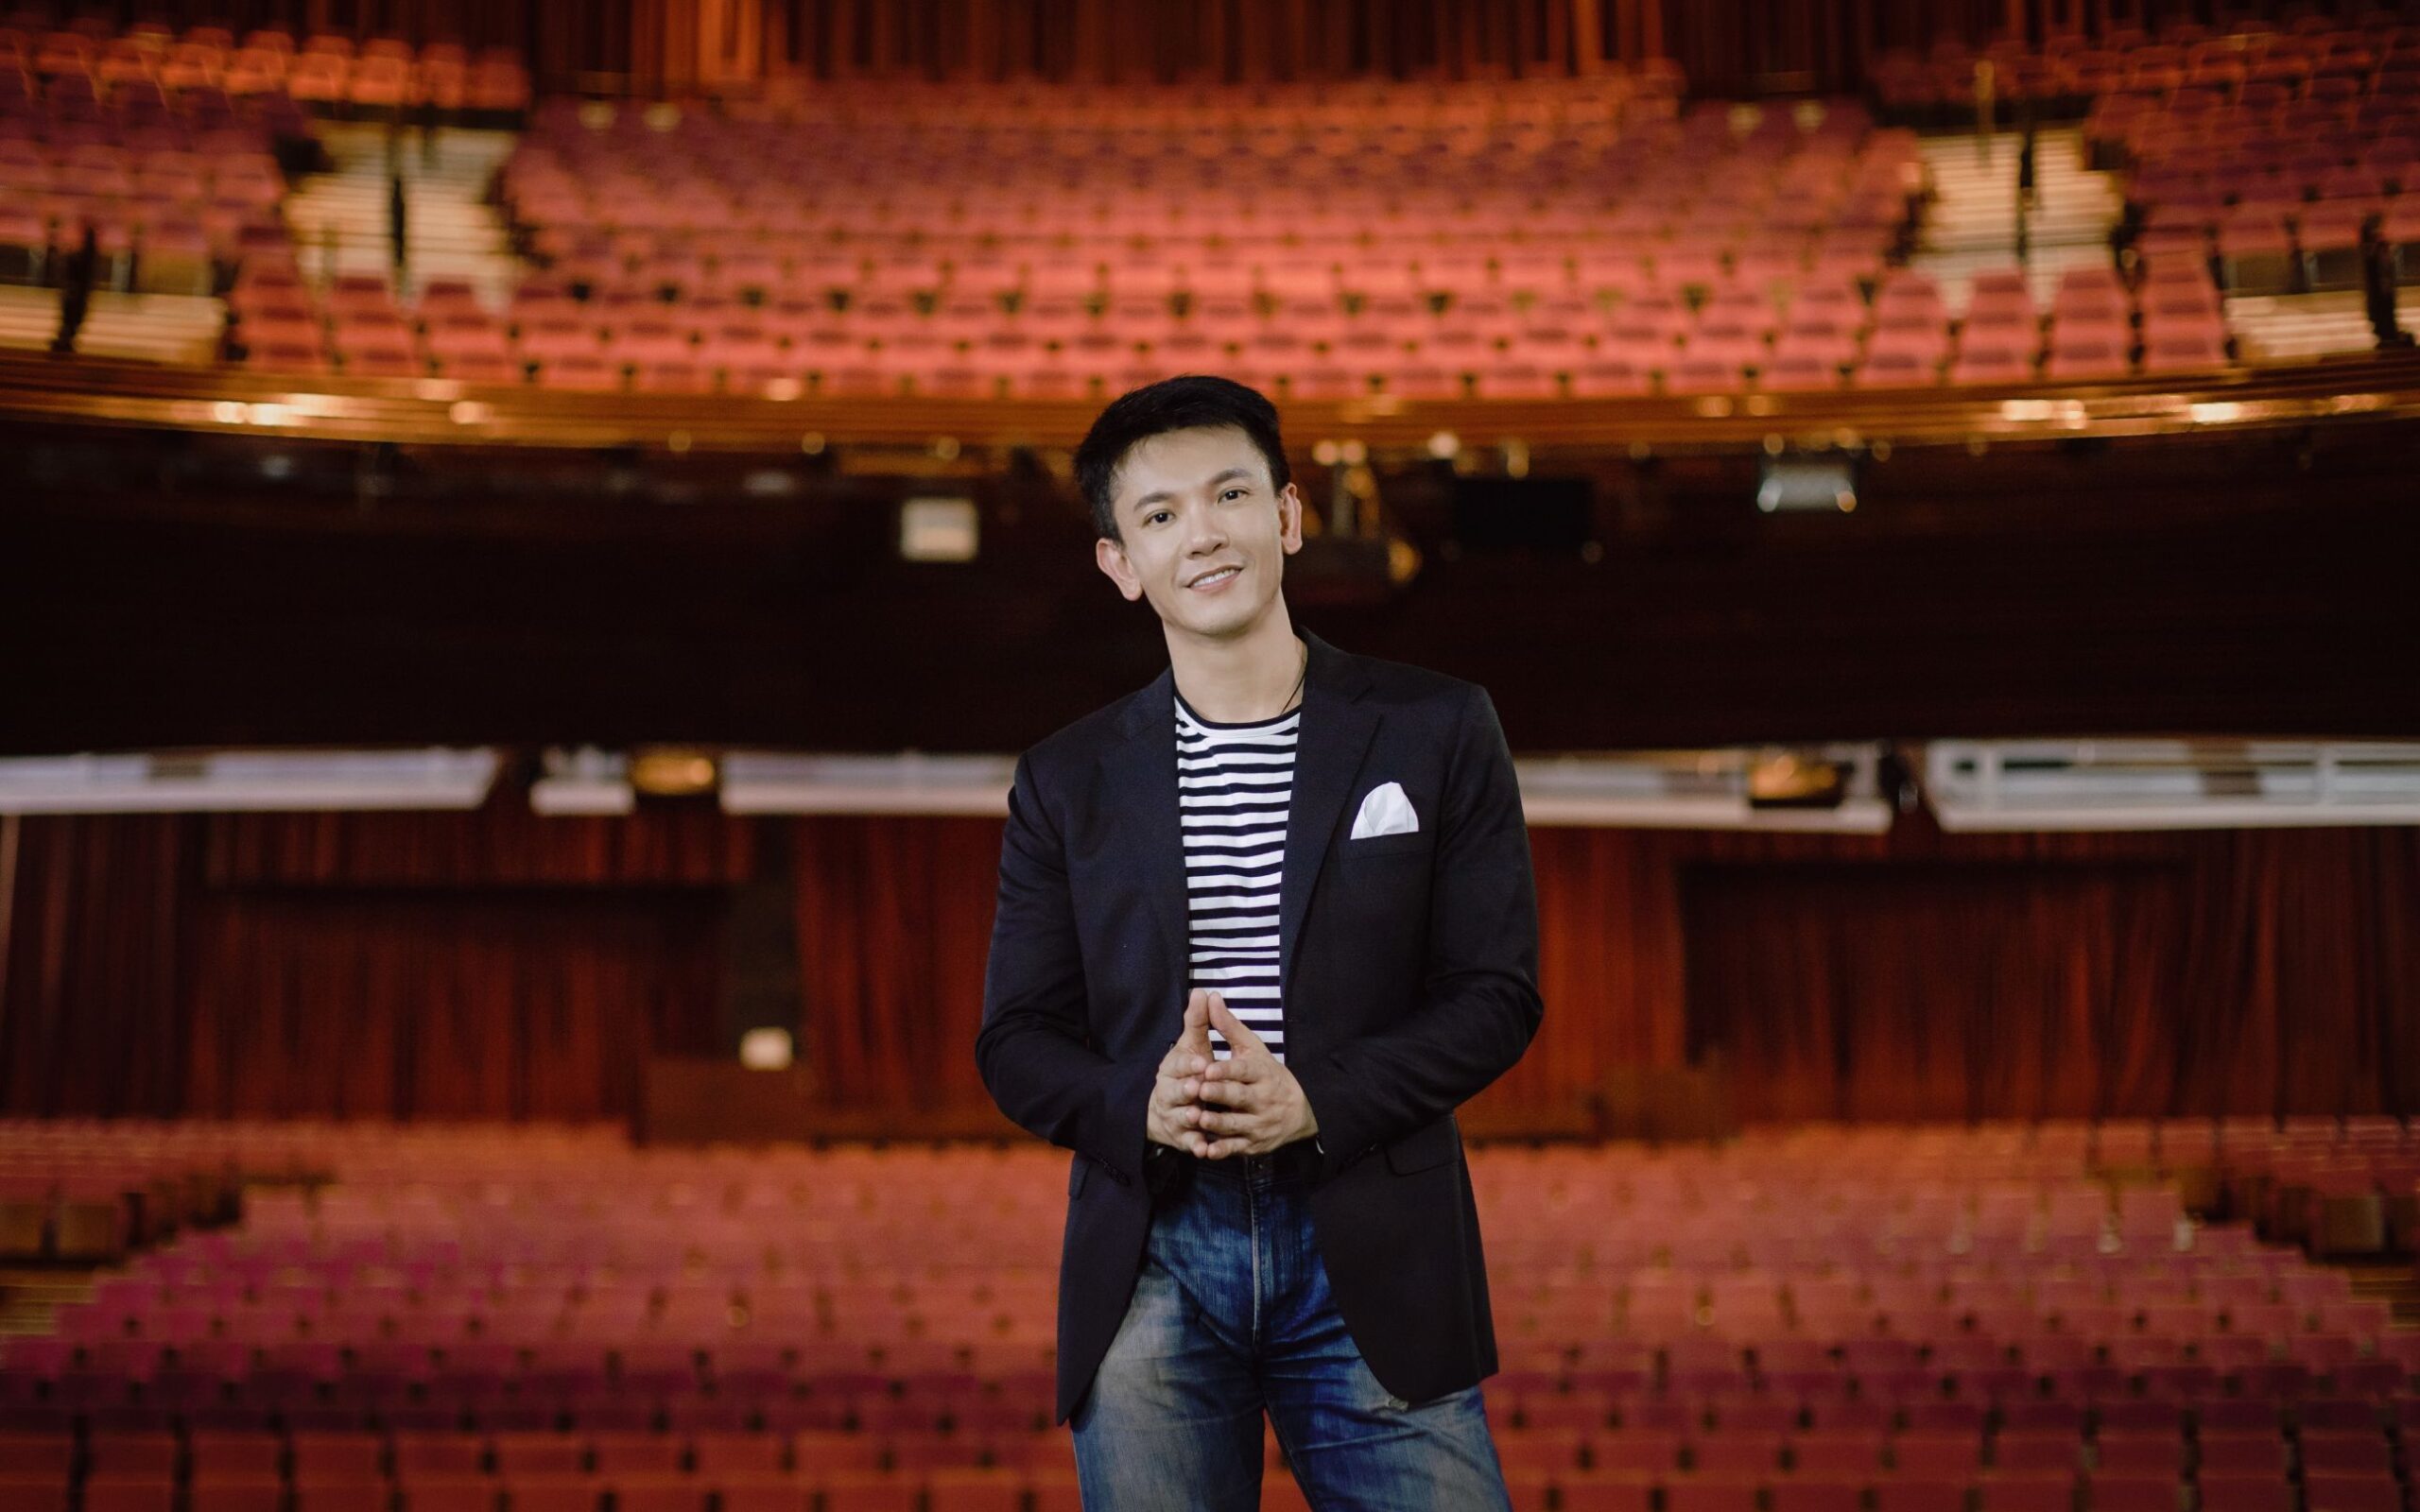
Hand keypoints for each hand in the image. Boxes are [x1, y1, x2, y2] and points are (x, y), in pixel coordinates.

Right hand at [1145, 988, 1218, 1155]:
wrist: (1165, 1110)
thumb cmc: (1186, 1072)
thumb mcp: (1192, 1046)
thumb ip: (1198, 1022)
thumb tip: (1203, 991)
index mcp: (1172, 1069)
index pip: (1178, 1064)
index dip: (1189, 1063)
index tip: (1202, 1061)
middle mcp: (1169, 1092)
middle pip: (1175, 1091)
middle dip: (1185, 1090)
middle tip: (1198, 1088)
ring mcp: (1174, 1116)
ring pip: (1179, 1117)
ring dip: (1189, 1117)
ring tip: (1199, 1117)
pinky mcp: (1181, 1138)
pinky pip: (1187, 1143)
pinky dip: (1195, 1146)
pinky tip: (1205, 1150)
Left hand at [1193, 997, 1318, 1158]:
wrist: (1300, 1111)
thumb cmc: (1267, 1074)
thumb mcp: (1252, 1048)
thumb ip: (1228, 1026)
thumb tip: (1209, 996)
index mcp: (1261, 1073)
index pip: (1244, 1070)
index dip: (1226, 1070)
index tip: (1208, 1068)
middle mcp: (1262, 1099)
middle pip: (1240, 1097)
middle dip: (1219, 1094)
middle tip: (1198, 1090)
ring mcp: (1258, 1123)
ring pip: (1236, 1124)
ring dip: (1217, 1123)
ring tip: (1198, 1118)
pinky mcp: (1253, 1144)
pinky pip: (1236, 1149)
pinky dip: (1222, 1150)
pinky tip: (1205, 1149)